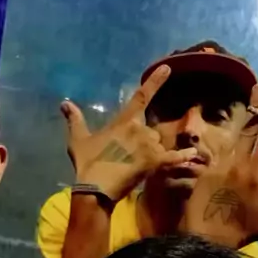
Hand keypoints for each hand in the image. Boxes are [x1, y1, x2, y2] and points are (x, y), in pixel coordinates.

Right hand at [62, 65, 197, 202]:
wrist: (96, 188)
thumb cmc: (87, 163)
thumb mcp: (77, 140)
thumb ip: (75, 120)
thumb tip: (64, 103)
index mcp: (124, 121)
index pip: (141, 96)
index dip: (155, 82)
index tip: (167, 69)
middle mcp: (140, 129)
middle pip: (150, 130)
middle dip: (143, 141)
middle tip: (127, 158)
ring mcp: (149, 146)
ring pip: (158, 144)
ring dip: (153, 152)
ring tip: (136, 167)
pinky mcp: (155, 163)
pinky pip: (173, 157)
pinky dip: (183, 156)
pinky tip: (192, 154)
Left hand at [183, 85, 257, 246]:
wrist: (205, 240)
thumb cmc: (239, 232)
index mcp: (255, 172)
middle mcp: (237, 164)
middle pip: (248, 131)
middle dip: (255, 108)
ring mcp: (218, 167)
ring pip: (231, 138)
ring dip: (239, 121)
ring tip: (245, 105)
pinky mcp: (203, 173)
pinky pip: (214, 153)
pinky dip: (220, 141)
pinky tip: (223, 134)